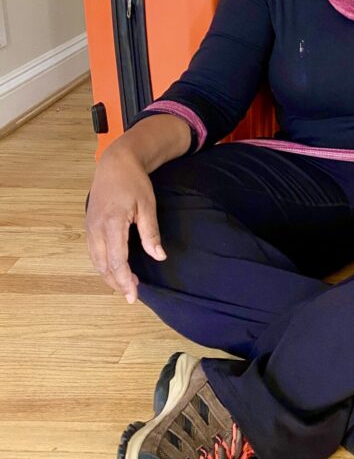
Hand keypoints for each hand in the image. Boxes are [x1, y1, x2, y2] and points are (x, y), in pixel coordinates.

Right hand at [85, 142, 165, 302]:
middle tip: (132, 294)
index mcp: (112, 224)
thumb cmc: (134, 182)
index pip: (117, 261)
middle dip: (117, 282)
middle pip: (103, 266)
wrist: (115, 163)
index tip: (134, 295)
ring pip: (96, 261)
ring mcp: (90, 227)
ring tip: (125, 284)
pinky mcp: (89, 225)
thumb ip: (151, 233)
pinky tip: (114, 269)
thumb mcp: (148, 205)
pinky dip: (103, 264)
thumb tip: (159, 256)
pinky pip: (94, 252)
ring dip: (109, 275)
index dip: (125, 281)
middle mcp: (96, 228)